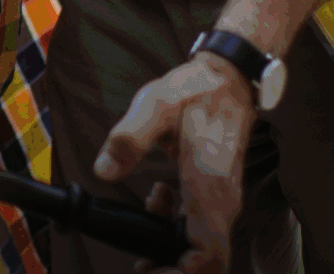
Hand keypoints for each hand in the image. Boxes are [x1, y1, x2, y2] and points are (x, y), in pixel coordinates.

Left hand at [94, 54, 256, 273]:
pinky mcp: (216, 195)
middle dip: (171, 269)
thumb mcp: (155, 104)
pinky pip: (201, 229)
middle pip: (207, 262)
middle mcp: (221, 203)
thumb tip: (104, 171)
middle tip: (141, 266)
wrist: (229, 78)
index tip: (150, 271)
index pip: (207, 255)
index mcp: (208, 188)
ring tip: (140, 242)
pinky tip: (155, 203)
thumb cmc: (196, 90)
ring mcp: (222, 201)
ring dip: (170, 251)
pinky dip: (174, 228)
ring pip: (203, 249)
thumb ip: (128, 138)